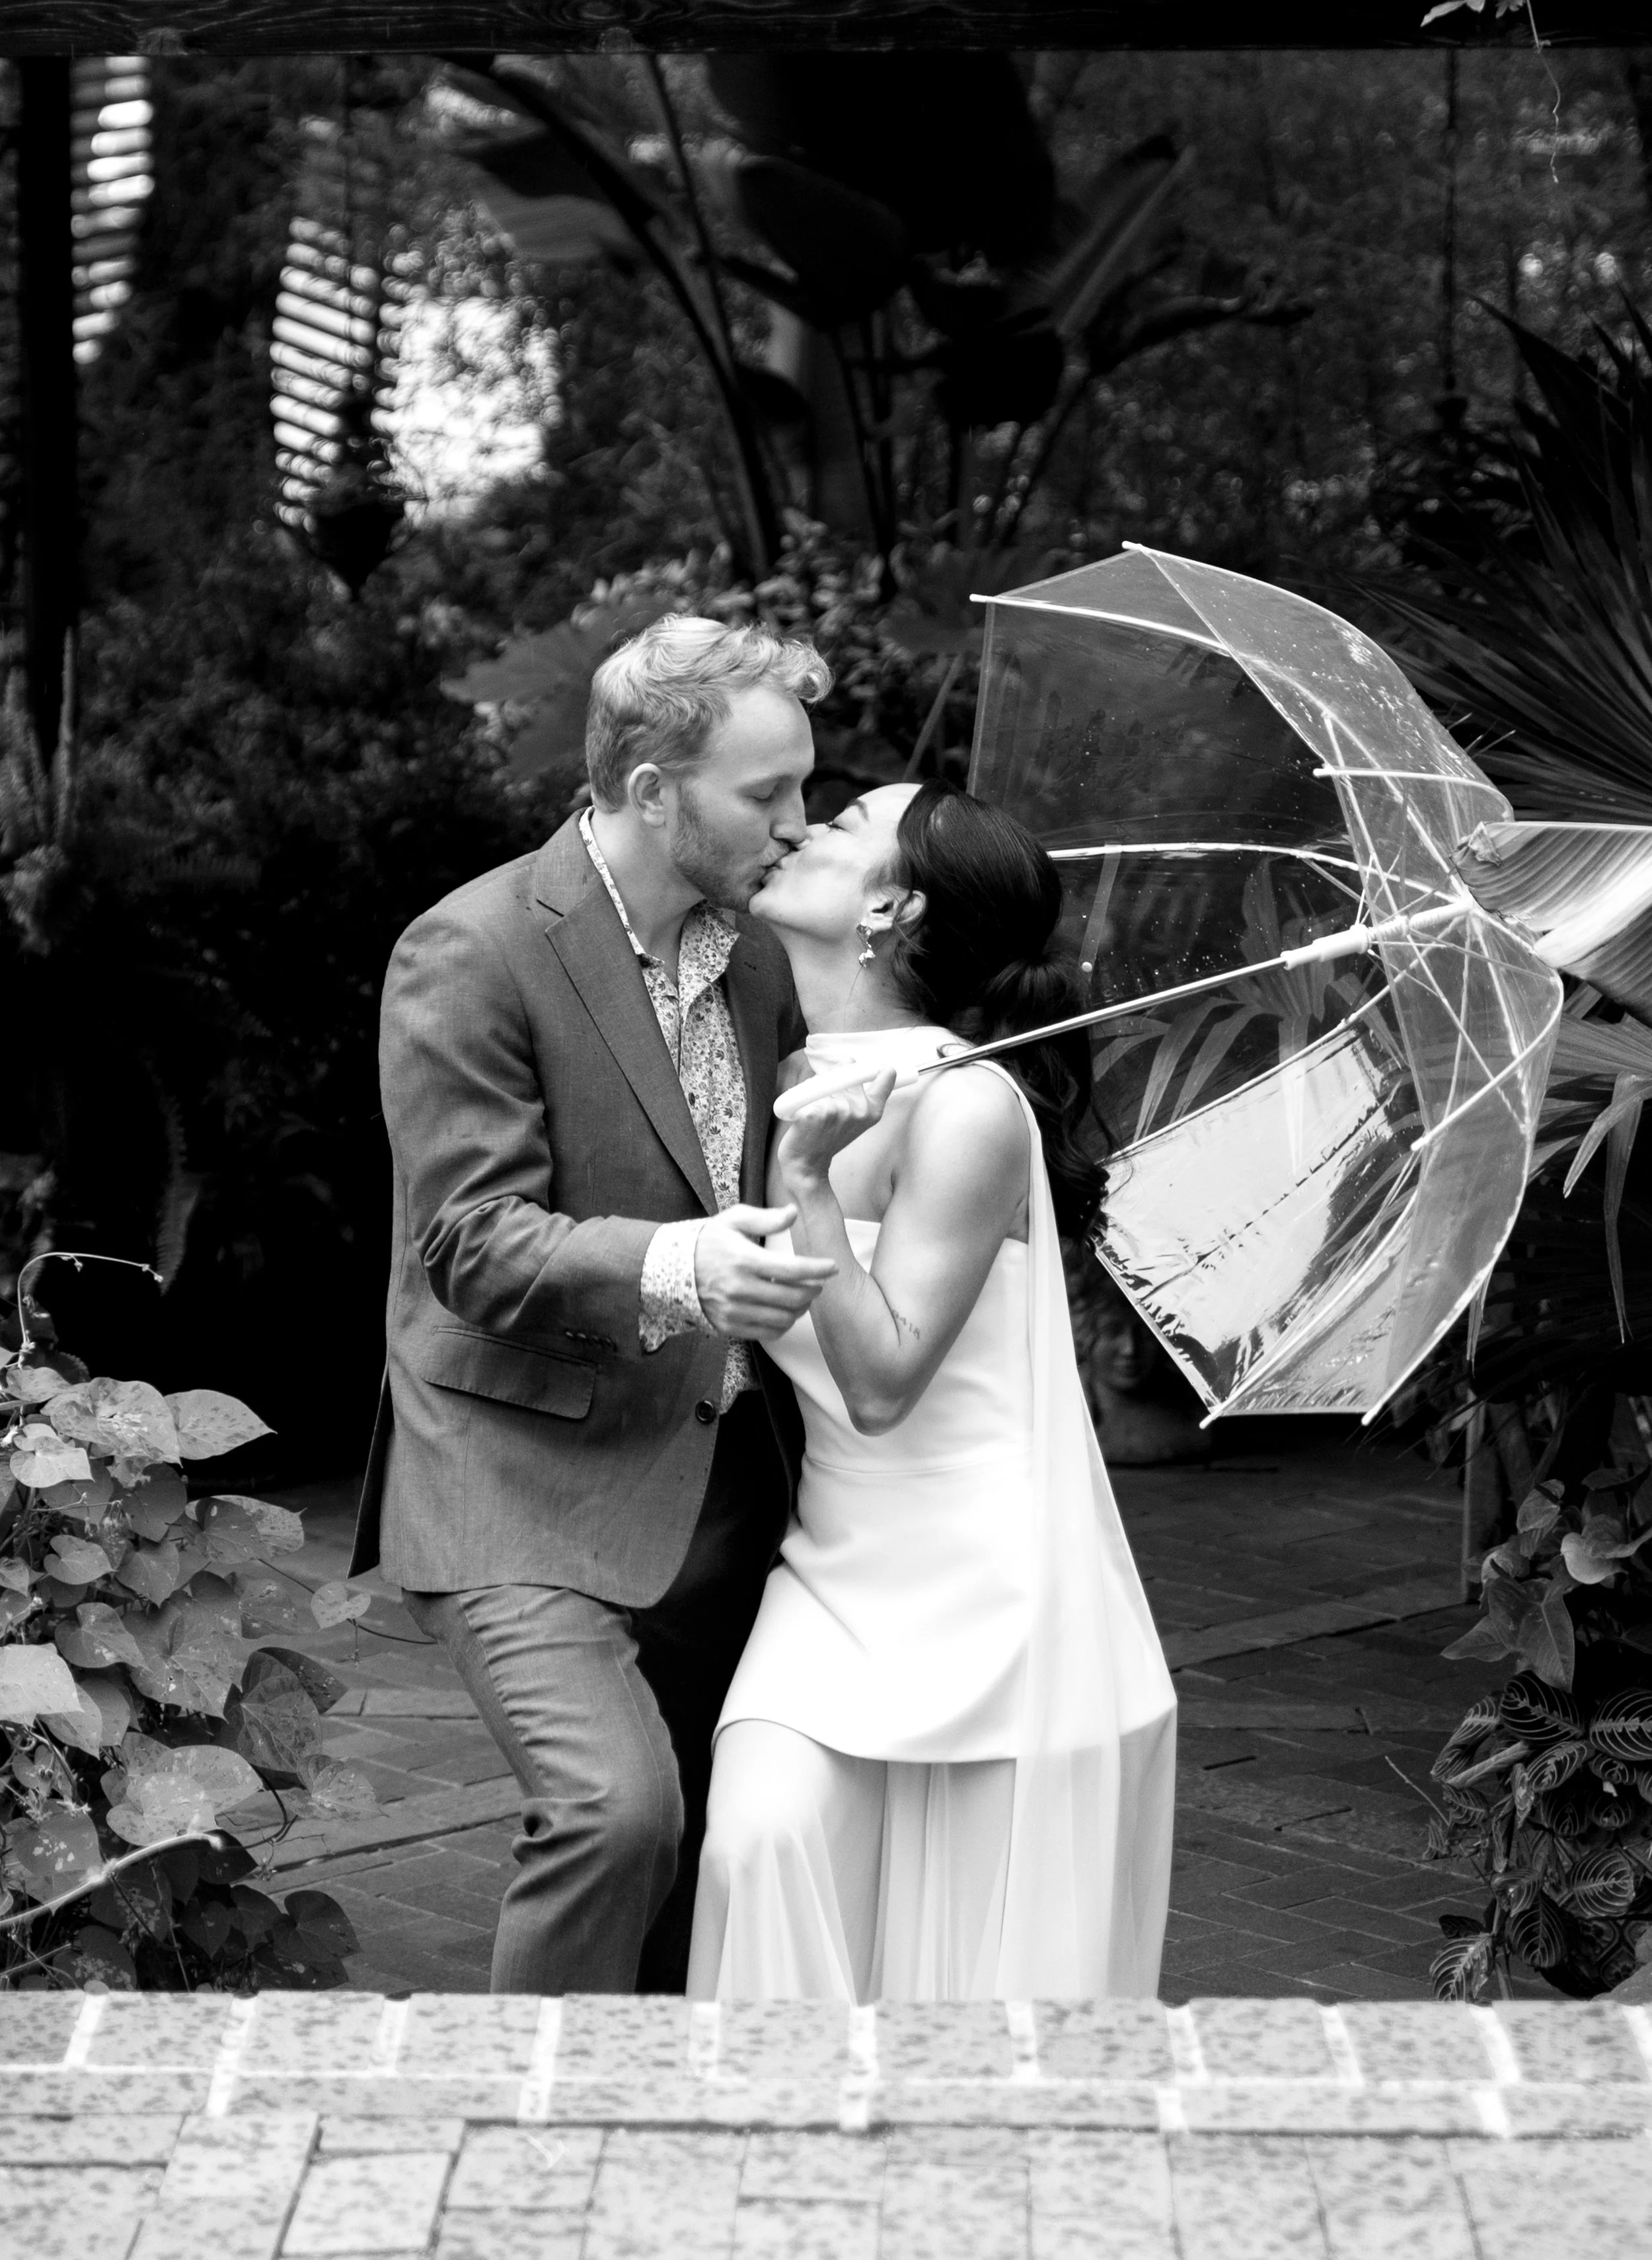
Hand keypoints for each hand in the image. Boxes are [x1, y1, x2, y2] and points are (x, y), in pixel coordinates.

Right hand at [694, 1203, 835, 1339]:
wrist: (670, 1269)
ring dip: (800, 1308)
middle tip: (818, 1283)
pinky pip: (768, 1333)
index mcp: (744, 1259)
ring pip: (784, 1318)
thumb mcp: (733, 1220)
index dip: (818, 1269)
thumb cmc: (708, 1240)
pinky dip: (783, 1324)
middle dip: (813, 1290)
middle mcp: (740, 1288)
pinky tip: (784, 1311)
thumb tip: (793, 1213)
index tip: (832, 1267)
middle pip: (793, 1297)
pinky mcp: (729, 1326)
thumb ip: (765, 1218)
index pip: (792, 1269)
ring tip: (802, 1297)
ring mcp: (734, 1310)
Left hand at [775, 1068, 895, 1191]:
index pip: (885, 1076)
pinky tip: (801, 1115)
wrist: (806, 1164)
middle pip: (844, 1066)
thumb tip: (874, 1068)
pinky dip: (799, 1098)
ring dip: (813, 1087)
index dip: (878, 1069)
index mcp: (872, 1111)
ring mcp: (836, 1110)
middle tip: (826, 1096)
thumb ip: (864, 1097)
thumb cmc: (828, 1139)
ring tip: (812, 1108)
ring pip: (821, 1078)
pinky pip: (804, 1090)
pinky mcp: (813, 1112)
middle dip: (833, 1074)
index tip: (876, 1070)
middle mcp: (857, 1109)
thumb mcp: (856, 1121)